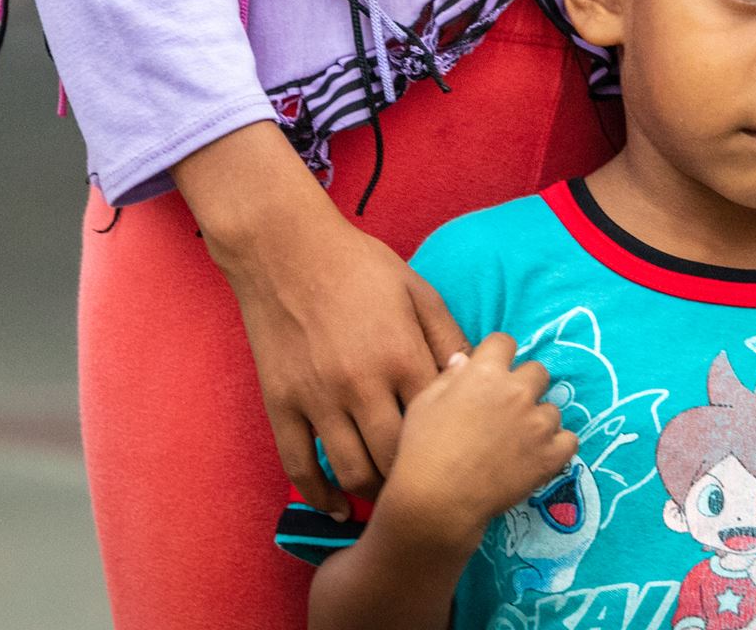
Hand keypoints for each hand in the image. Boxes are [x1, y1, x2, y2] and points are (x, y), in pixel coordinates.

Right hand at [184, 127, 466, 518]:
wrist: (284, 248)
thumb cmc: (357, 265)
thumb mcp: (417, 290)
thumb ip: (447, 338)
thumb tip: (474, 382)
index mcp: (400, 354)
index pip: (437, 426)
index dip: (451, 451)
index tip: (458, 462)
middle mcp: (360, 383)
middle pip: (397, 459)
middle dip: (416, 480)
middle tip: (428, 488)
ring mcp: (317, 397)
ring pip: (351, 471)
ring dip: (374, 493)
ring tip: (389, 496)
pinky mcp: (281, 403)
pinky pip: (299, 466)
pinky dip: (319, 496)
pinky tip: (336, 507)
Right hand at [374, 335, 576, 553]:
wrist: (438, 500)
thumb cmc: (423, 449)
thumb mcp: (424, 402)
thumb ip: (449, 377)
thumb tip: (466, 362)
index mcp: (486, 372)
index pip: (505, 342)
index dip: (497, 356)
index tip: (492, 372)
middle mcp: (517, 391)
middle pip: (537, 371)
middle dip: (524, 384)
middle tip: (507, 407)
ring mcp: (538, 424)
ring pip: (553, 409)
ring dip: (538, 419)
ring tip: (519, 440)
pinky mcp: (551, 456)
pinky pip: (570, 440)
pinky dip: (557, 446)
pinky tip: (539, 455)